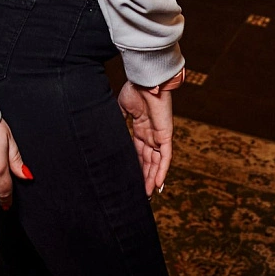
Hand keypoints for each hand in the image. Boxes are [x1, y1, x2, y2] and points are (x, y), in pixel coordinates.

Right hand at [117, 81, 174, 195]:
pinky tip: (157, 184)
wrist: (145, 80)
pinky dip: (162, 170)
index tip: (131, 179)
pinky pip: (165, 156)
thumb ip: (118, 121)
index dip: (136, 166)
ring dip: (152, 178)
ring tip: (147, 194)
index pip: (139, 153)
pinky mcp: (166, 134)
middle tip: (140, 194)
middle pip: (148, 161)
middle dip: (144, 177)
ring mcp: (159, 135)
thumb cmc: (135, 89)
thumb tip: (108, 132)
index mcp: (141, 128)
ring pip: (157, 162)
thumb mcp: (121, 108)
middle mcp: (151, 134)